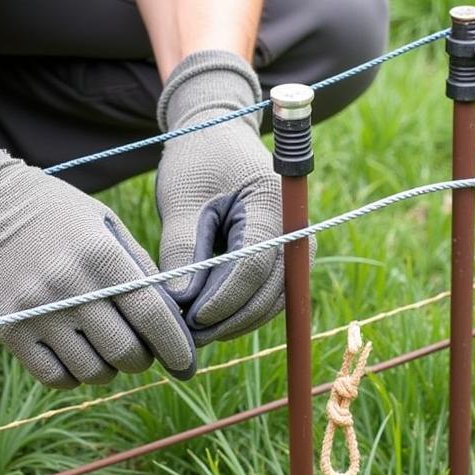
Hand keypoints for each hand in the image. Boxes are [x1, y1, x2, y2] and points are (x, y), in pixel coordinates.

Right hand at [0, 125, 194, 387]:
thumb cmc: (57, 213)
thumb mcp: (106, 224)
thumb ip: (141, 268)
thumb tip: (172, 319)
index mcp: (102, 256)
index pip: (152, 316)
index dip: (176, 347)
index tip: (186, 363)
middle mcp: (70, 287)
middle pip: (126, 351)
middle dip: (144, 359)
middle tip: (144, 351)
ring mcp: (37, 312)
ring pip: (93, 371)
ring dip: (110, 369)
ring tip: (109, 350)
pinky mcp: (9, 330)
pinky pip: (55, 377)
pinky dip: (75, 377)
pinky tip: (79, 357)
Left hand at [156, 50, 302, 345]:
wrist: (217, 137)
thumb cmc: (197, 160)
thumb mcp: (182, 199)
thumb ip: (182, 250)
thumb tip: (178, 306)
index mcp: (273, 199)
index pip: (255, 263)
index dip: (223, 297)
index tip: (190, 319)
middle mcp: (295, 226)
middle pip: (271, 289)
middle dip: (229, 318)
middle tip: (186, 338)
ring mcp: (295, 245)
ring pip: (273, 300)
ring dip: (235, 321)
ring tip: (193, 333)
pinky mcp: (285, 258)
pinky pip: (269, 295)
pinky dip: (241, 311)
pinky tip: (207, 321)